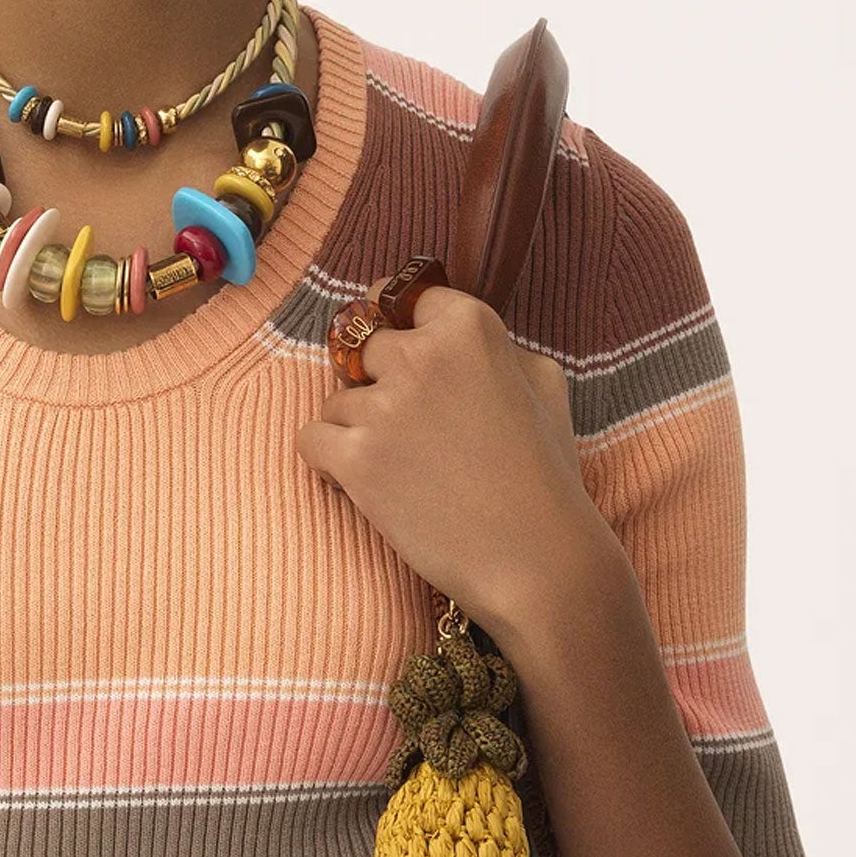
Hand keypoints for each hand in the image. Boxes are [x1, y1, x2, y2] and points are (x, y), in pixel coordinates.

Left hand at [295, 278, 607, 639]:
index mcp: (469, 327)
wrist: (536, 560)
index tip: (387, 341)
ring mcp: (386, 407)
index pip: (400, 296)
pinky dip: (327, 462)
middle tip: (404, 426)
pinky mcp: (356, 459)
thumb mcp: (542, 385)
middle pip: (361, 348)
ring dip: (355, 429)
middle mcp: (423, 356)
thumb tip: (449, 332)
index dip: (390, 320)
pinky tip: (361, 483)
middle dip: (373, 382)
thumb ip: (496, 346)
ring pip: (334, 400)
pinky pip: (309, 439)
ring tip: (401, 469)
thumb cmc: (546, 477)